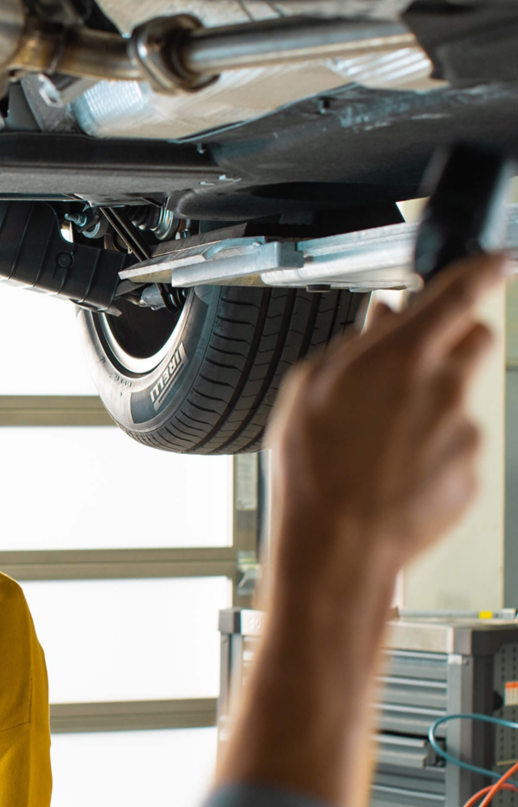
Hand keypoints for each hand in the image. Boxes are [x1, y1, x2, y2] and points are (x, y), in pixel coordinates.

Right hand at [267, 252, 506, 572]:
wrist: (337, 546)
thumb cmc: (314, 472)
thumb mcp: (310, 388)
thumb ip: (358, 343)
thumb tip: (385, 319)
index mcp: (403, 357)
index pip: (463, 291)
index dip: (485, 267)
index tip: (496, 260)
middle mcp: (445, 389)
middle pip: (479, 337)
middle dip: (455, 340)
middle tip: (416, 363)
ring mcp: (464, 433)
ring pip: (463, 398)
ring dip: (435, 406)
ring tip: (383, 443)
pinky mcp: (471, 474)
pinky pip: (459, 447)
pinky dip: (435, 452)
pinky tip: (394, 472)